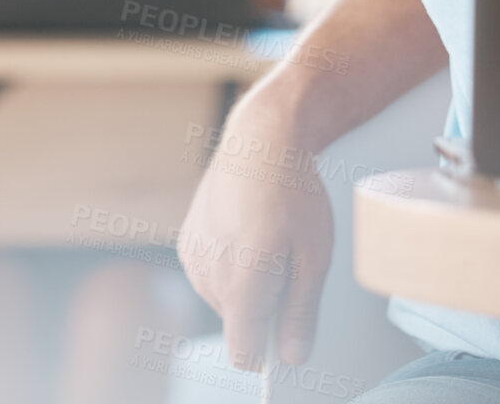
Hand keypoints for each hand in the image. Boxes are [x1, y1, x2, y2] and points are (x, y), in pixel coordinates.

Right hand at [176, 108, 333, 370]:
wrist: (257, 143)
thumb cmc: (292, 194)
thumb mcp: (314, 257)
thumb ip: (301, 313)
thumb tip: (292, 357)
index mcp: (243, 280)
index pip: (242, 351)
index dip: (267, 352)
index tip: (286, 335)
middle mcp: (208, 273)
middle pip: (238, 324)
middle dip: (263, 309)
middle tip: (286, 265)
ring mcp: (192, 257)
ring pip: (223, 301)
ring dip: (245, 288)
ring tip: (265, 243)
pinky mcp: (186, 243)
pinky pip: (210, 277)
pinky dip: (228, 268)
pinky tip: (245, 234)